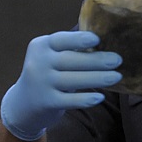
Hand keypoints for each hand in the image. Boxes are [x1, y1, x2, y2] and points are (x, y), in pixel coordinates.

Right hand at [0, 31, 121, 140]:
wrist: (24, 103)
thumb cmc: (50, 72)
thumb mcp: (53, 56)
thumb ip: (71, 48)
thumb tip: (107, 41)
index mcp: (41, 45)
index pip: (61, 39)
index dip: (79, 39)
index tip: (97, 39)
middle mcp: (38, 63)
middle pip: (71, 60)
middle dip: (96, 60)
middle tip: (118, 60)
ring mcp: (41, 83)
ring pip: (73, 80)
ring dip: (97, 78)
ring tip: (117, 76)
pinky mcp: (45, 102)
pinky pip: (69, 100)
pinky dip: (85, 99)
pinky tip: (100, 97)